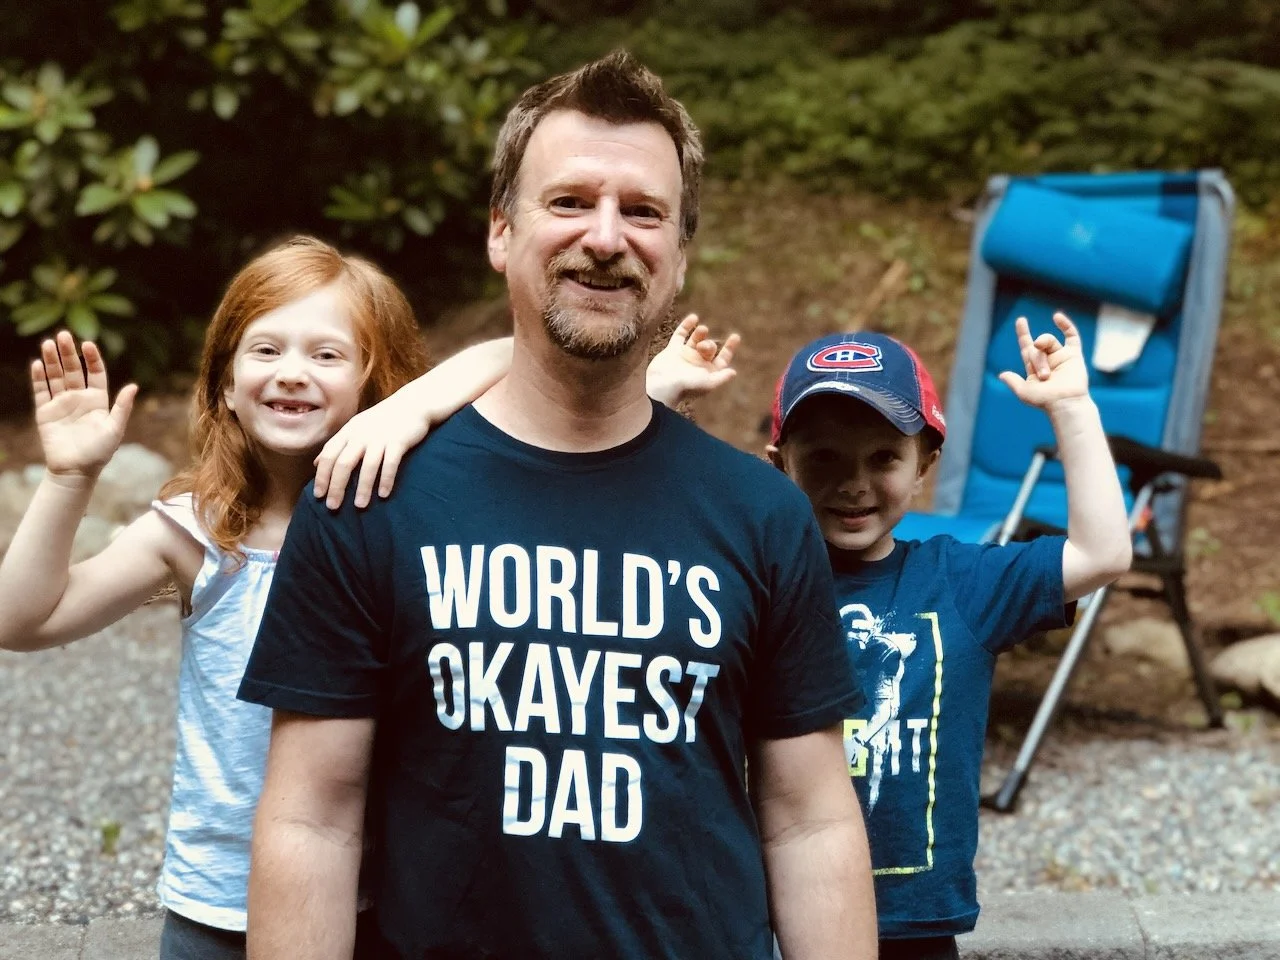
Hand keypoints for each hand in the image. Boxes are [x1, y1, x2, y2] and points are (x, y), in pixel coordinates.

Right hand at [31, 331, 136, 484]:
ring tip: (48, 343)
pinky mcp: (45, 412)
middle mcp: (79, 398)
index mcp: (98, 400)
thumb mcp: (114, 429)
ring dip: (52, 360)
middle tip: (63, 335)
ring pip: (55, 377)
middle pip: (73, 370)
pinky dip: (39, 378)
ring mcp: (61, 404)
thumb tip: (134, 386)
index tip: (87, 344)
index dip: (91, 358)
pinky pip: (41, 391)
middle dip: (68, 353)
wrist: (76, 471)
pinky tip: (38, 363)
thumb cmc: (99, 452)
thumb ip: (122, 407)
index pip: (94, 373)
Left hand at [313, 387, 429, 509]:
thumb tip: (316, 463)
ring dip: (363, 487)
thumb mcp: (355, 428)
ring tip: (360, 506)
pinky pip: (391, 463)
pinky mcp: (399, 441)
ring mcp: (381, 438)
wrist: (412, 404)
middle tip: (333, 507)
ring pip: (368, 465)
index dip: (322, 476)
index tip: (318, 496)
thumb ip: (337, 445)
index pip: (329, 455)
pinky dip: (386, 479)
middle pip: (344, 462)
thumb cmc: (382, 420)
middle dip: (337, 486)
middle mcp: (362, 435)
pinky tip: (383, 494)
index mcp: (349, 432)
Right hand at [646, 314, 739, 407]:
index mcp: (708, 372)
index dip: (729, 348)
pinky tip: (694, 318)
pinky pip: (680, 334)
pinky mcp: (672, 350)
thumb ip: (721, 377)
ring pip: (696, 339)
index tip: (735, 336)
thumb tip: (733, 372)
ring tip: (703, 329)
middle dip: (708, 345)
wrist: (662, 386)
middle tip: (702, 347)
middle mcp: (697, 363)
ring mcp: (685, 355)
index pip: (723, 358)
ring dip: (701, 333)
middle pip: (709, 347)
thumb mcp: (708, 383)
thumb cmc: (686, 387)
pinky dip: (687, 326)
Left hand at [998, 312, 1089, 409]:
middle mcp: (1047, 360)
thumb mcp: (1024, 392)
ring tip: (1049, 371)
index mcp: (1034, 367)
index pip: (1026, 347)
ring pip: (1049, 341)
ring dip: (1046, 350)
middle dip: (1037, 359)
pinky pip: (1071, 336)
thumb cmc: (1045, 400)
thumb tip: (1002, 375)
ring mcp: (1060, 356)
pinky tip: (1057, 316)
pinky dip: (1065, 325)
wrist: (1065, 403)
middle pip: (1035, 347)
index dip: (1023, 334)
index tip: (1021, 321)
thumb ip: (1013, 382)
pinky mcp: (1074, 355)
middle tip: (1044, 376)